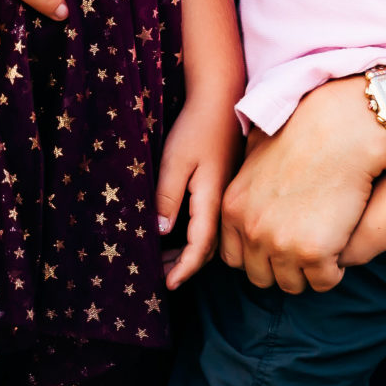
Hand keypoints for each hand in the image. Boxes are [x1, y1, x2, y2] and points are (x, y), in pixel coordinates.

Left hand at [156, 93, 240, 288]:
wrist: (222, 99)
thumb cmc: (197, 127)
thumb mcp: (175, 161)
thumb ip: (168, 197)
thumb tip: (161, 233)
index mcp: (213, 200)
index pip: (200, 247)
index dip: (184, 269)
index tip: (167, 286)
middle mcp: (224, 204)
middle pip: (207, 248)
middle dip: (185, 267)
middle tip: (159, 277)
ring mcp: (226, 196)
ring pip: (210, 236)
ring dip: (189, 252)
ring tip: (163, 260)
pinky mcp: (223, 187)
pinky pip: (211, 222)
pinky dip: (194, 235)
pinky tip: (177, 232)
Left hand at [219, 75, 385, 293]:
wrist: (341, 130)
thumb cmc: (304, 132)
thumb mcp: (256, 149)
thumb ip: (244, 176)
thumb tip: (245, 182)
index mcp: (233, 208)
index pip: (234, 258)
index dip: (257, 255)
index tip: (276, 245)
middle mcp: (251, 230)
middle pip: (260, 277)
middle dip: (281, 267)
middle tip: (303, 247)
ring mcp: (281, 244)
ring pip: (292, 285)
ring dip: (308, 271)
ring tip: (323, 246)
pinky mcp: (314, 252)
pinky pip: (324, 282)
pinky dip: (333, 270)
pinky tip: (339, 245)